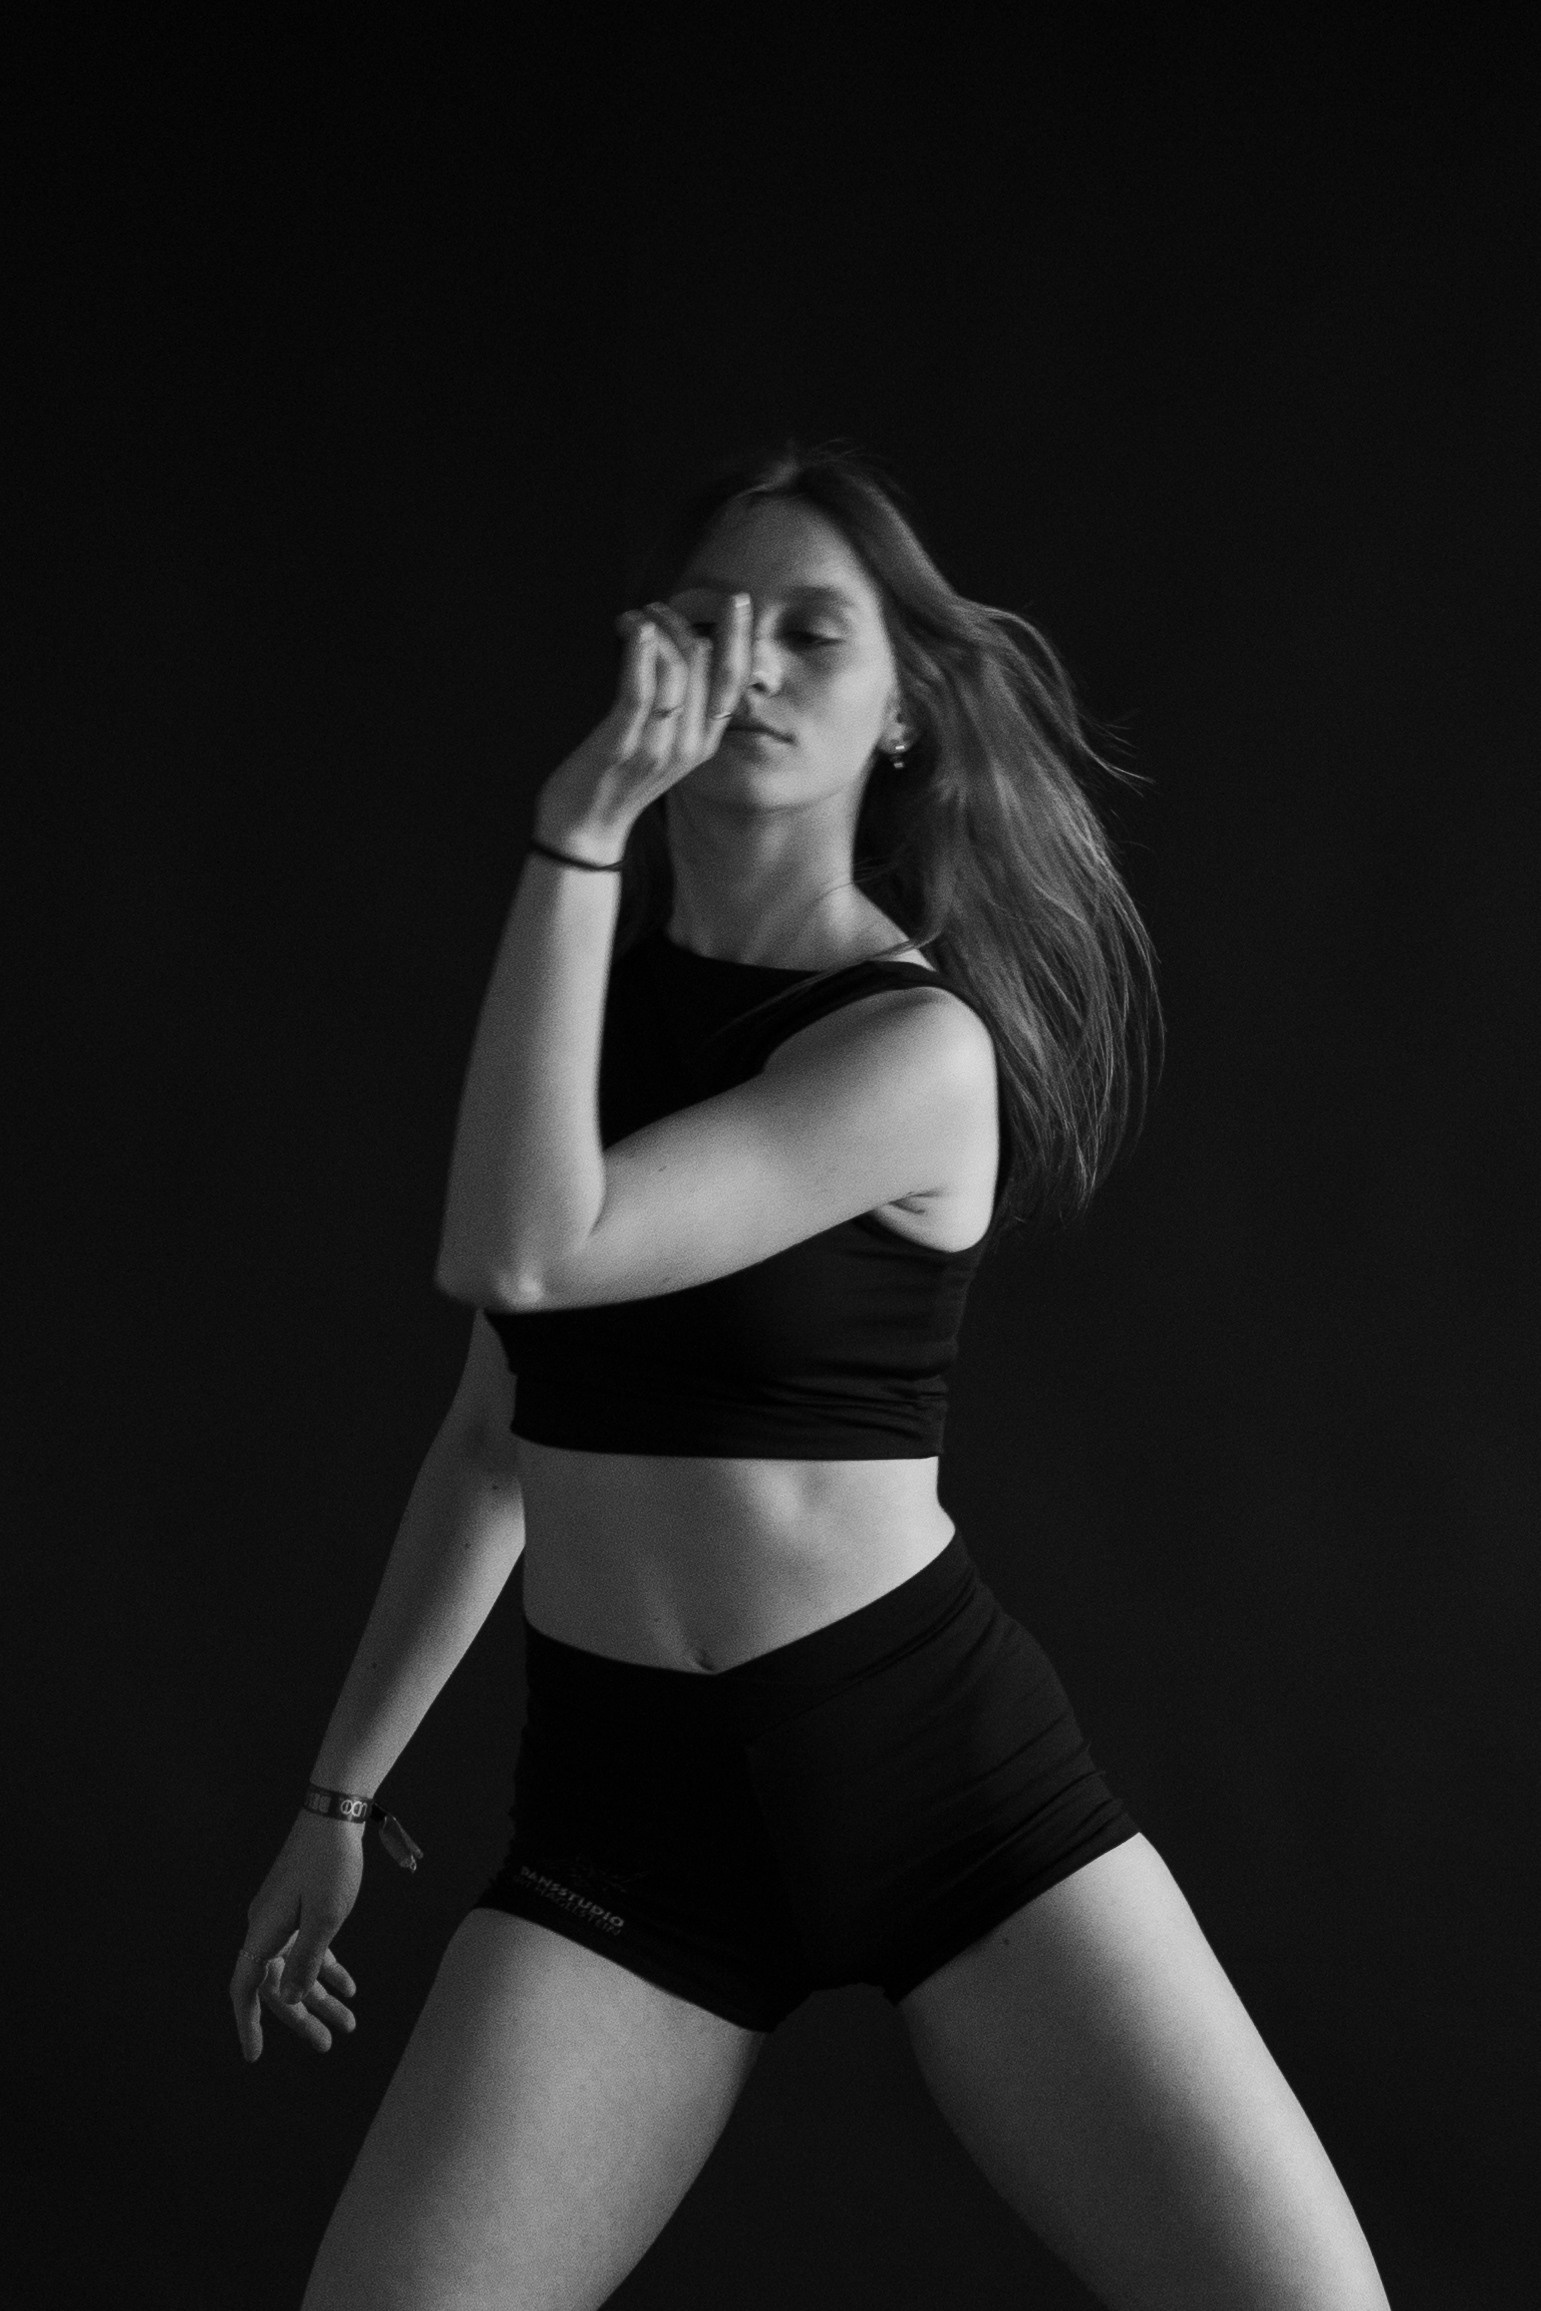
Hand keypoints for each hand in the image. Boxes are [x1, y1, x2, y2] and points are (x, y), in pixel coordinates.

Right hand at [230, 1810, 363, 2062]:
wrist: (335, 1812)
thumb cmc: (331, 1863)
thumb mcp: (326, 1917)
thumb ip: (306, 1961)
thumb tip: (288, 1998)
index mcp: (264, 1931)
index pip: (247, 1988)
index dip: (249, 2023)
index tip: (254, 2055)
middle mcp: (266, 1926)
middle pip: (277, 1984)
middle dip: (302, 2017)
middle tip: (327, 2044)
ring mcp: (282, 1916)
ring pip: (297, 1968)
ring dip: (321, 1996)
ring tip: (349, 2023)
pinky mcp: (299, 1906)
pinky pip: (309, 1947)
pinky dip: (327, 1968)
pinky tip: (349, 1988)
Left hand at [536, 593, 753, 846]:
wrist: (585, 830)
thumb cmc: (617, 778)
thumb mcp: (662, 743)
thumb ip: (681, 704)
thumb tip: (694, 648)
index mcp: (703, 741)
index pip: (734, 681)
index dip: (738, 637)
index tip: (735, 600)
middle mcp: (688, 744)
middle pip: (701, 666)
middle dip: (680, 624)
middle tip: (653, 609)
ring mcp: (656, 747)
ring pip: (674, 672)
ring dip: (655, 631)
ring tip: (634, 618)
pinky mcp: (621, 746)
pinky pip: (638, 691)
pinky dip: (638, 652)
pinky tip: (633, 627)